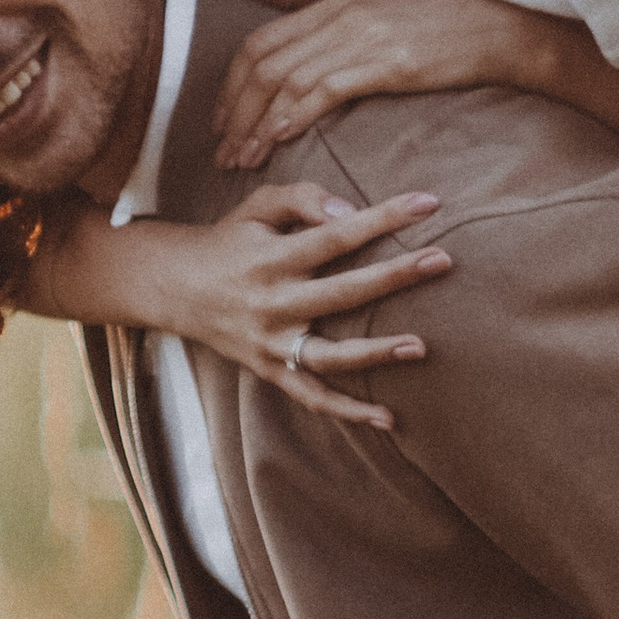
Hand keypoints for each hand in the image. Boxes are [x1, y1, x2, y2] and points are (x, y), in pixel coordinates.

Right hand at [164, 184, 454, 425]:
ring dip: (375, 353)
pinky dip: (348, 411)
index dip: (383, 218)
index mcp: (271, 257)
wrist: (175, 288)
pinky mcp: (270, 371)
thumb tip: (350, 212)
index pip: (336, 234)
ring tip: (421, 346)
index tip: (429, 202)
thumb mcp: (257, 207)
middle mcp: (272, 303)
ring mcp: (271, 343)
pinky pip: (312, 397)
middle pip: (341, 292)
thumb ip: (303, 200)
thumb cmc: (230, 239)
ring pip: (329, 355)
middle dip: (395, 275)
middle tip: (443, 259)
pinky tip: (388, 418)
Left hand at [214, 0, 554, 169]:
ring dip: (258, 125)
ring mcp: (361, 38)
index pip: (260, 42)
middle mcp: (337, 15)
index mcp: (330, 0)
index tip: (220, 121)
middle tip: (223, 152)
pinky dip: (295, 115)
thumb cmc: (437, 13)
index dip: (231, 85)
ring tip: (244, 160)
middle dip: (235, 113)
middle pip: (264, 65)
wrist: (496, 26)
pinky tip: (280, 139)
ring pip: (288, 82)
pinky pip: (326, 90)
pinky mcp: (386, 63)